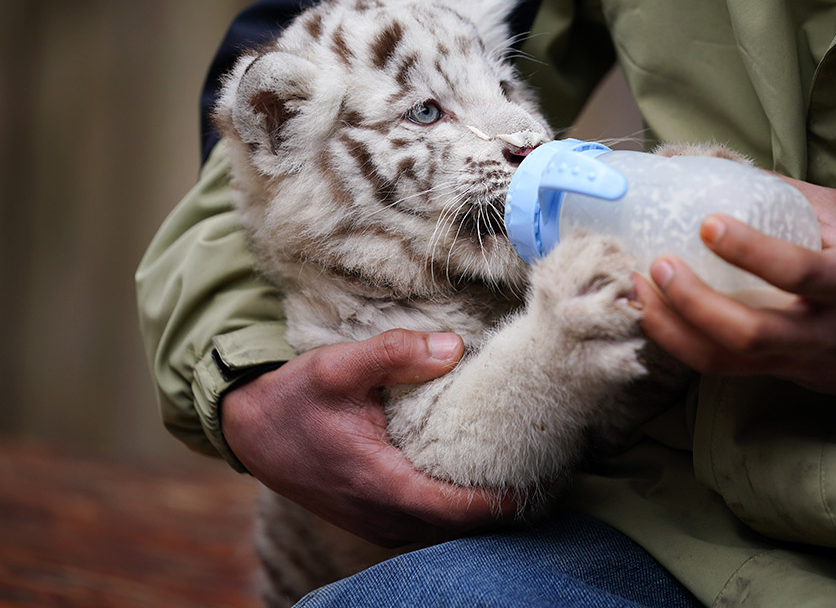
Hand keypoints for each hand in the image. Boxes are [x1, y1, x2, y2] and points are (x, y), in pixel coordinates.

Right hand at [222, 329, 515, 546]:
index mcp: (379, 484)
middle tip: (543, 468)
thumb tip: (454, 347)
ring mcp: (376, 522)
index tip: (539, 477)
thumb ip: (396, 354)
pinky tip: (475, 480)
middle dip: (502, 505)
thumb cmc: (293, 398)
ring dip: (480, 510)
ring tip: (518, 473)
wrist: (249, 428)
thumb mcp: (339, 365)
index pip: (457, 510)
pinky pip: (426, 524)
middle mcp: (381, 515)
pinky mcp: (373, 518)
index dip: (502, 501)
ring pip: (444, 531)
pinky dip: (456, 510)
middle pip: (459, 527)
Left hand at [635, 181, 835, 395]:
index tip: (708, 223)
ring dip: (674, 330)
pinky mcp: (780, 376)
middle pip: (750, 334)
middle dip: (693, 303)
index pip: (797, 272)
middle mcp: (823, 331)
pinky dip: (683, 343)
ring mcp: (799, 361)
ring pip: (727, 362)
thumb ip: (790, 196)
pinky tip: (655, 316)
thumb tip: (722, 167)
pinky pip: (723, 369)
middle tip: (657, 266)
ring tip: (639, 293)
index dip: (750, 251)